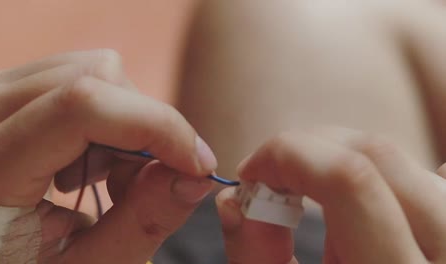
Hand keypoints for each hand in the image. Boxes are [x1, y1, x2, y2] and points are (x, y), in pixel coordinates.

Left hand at [0, 49, 216, 262]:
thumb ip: (139, 224)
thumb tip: (194, 177)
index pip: (81, 107)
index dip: (157, 126)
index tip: (197, 165)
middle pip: (94, 77)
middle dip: (141, 128)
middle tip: (132, 184)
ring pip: (91, 69)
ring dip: (122, 121)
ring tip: (101, 175)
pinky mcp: (4, 88)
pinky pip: (77, 74)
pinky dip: (105, 113)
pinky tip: (84, 157)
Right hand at [217, 127, 445, 263]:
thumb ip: (255, 254)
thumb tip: (234, 199)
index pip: (348, 181)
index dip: (286, 156)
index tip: (252, 172)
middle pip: (377, 156)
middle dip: (308, 149)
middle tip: (274, 176)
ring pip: (405, 162)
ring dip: (343, 166)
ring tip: (322, 212)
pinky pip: (440, 179)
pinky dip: (391, 179)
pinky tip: (372, 209)